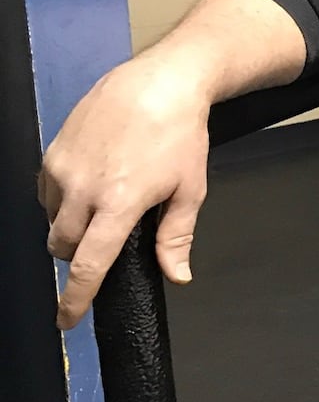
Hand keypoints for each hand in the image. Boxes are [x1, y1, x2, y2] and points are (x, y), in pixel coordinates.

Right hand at [40, 57, 212, 329]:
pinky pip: (46, 191)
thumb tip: (177, 276)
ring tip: (103, 207)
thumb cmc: (180, 134)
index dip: (74, 299)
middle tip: (102, 246)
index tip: (67, 320)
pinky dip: (62, 200)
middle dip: (77, 256)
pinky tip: (89, 187)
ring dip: (70, 226)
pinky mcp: (52, 151)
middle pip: (63, 246)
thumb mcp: (190, 189)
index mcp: (118, 205)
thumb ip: (176, 237)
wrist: (160, 82)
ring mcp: (62, 169)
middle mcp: (83, 190)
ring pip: (52, 219)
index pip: (87, 266)